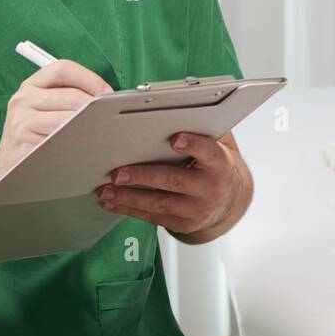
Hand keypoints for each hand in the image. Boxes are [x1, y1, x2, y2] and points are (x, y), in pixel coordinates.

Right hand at [0, 59, 112, 184]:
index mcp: (31, 85)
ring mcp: (22, 123)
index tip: (107, 92)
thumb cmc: (32, 134)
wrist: (6, 165)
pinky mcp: (26, 145)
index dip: (90, 78)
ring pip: (69, 118)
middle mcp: (22, 100)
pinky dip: (78, 142)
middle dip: (96, 106)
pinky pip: (61, 141)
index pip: (62, 69)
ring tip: (99, 130)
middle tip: (109, 116)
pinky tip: (84, 145)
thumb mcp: (41, 107)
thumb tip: (106, 95)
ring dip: (90, 125)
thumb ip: (67, 95)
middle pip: (71, 95)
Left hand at [96, 131, 251, 240]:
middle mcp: (211, 188)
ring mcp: (197, 209)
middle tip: (117, 173)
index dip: (192, 144)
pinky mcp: (184, 223)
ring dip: (128, 197)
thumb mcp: (216, 147)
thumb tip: (170, 111)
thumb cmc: (213, 167)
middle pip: (174, 180)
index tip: (175, 138)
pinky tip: (113, 202)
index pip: (208, 151)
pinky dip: (130, 209)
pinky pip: (153, 217)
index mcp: (220, 163)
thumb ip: (200, 131)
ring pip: (158, 203)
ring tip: (106, 190)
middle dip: (142, 176)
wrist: (228, 201)